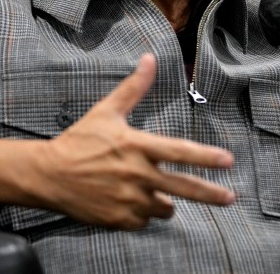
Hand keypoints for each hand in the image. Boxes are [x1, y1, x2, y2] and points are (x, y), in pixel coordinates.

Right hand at [0, 53, 234, 229]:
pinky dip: (142, 212)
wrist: (49, 175)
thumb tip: (149, 59)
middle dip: (211, 194)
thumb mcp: (106, 110)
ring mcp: (128, 200)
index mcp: (136, 146)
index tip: (228, 160)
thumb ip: (134, 88)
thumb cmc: (79, 140)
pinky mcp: (119, 220)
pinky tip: (127, 200)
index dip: (206, 157)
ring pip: (164, 207)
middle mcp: (136, 175)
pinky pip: (144, 220)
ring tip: (147, 189)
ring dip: (163, 201)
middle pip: (183, 188)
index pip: (179, 152)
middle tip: (230, 198)